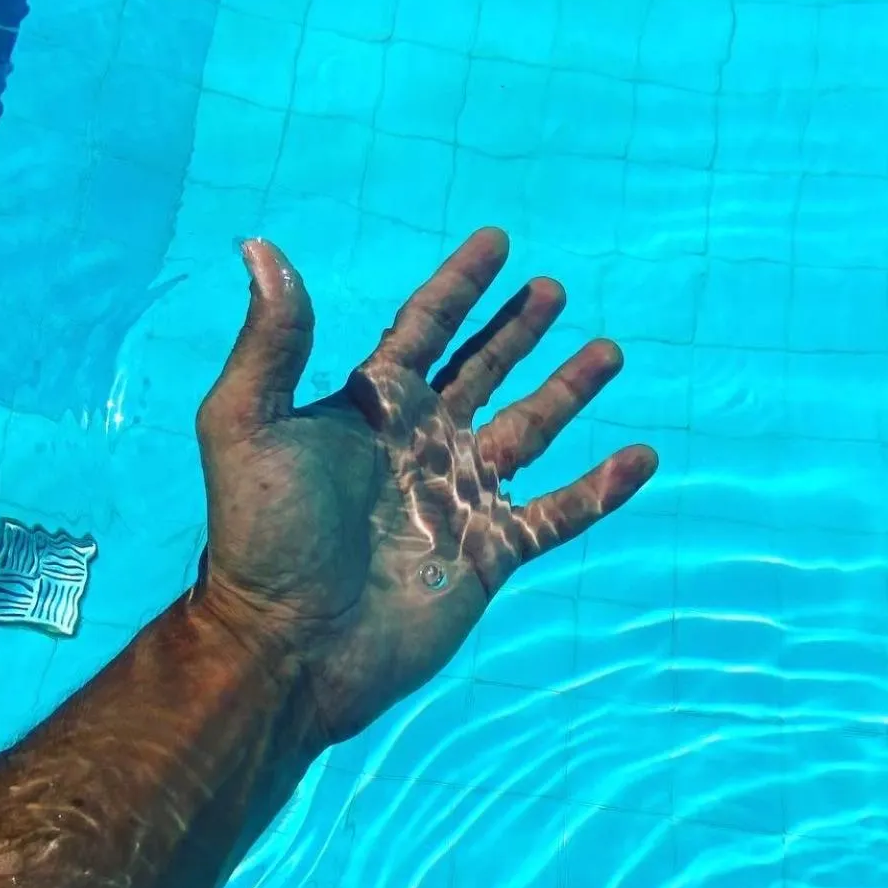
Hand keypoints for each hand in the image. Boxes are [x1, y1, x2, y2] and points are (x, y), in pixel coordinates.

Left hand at [190, 228, 656, 749]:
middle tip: (554, 289)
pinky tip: (641, 458)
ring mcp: (460, 499)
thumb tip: (262, 246)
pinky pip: (559, 513)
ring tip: (608, 352)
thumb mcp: (246, 424)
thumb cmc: (263, 533)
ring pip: (530, 431)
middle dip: (516, 330)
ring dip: (567, 391)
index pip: (423, 329)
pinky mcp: (490, 553)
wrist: (290, 645)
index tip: (496, 242)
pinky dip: (601, 489)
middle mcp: (421, 443)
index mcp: (370, 408)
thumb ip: (271, 340)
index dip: (459, 286)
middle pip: (482, 370)